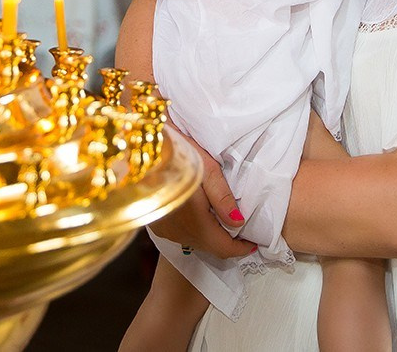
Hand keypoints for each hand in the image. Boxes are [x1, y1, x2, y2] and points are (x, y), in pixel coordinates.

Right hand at [150, 129, 256, 258]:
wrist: (142, 147)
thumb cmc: (179, 152)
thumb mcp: (208, 170)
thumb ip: (223, 200)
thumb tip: (239, 222)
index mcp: (195, 223)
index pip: (223, 248)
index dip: (241, 248)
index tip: (254, 243)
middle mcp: (178, 233)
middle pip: (210, 247)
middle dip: (228, 242)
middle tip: (243, 233)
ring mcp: (164, 230)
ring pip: (195, 242)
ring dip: (211, 236)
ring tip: (224, 221)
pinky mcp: (155, 224)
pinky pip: (181, 234)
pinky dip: (195, 230)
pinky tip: (201, 215)